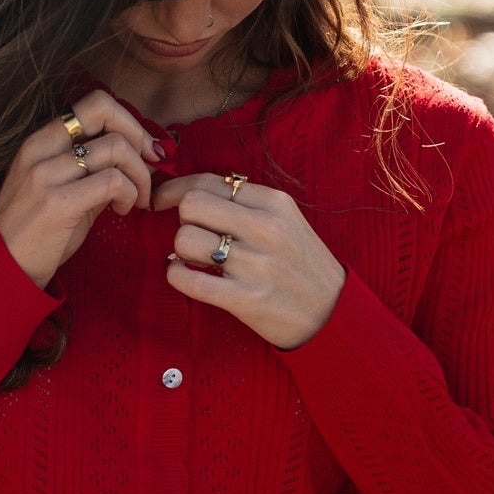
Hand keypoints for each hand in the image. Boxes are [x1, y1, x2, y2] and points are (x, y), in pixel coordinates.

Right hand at [0, 88, 164, 289]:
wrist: (4, 268)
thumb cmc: (37, 232)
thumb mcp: (61, 189)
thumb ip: (93, 169)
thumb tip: (140, 157)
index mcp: (40, 141)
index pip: (94, 104)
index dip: (128, 120)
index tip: (144, 148)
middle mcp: (40, 149)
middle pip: (105, 112)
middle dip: (139, 137)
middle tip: (150, 168)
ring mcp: (46, 174)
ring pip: (116, 148)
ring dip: (139, 175)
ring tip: (136, 200)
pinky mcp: (59, 202)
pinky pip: (113, 181)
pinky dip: (130, 194)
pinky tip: (123, 210)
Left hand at [152, 172, 346, 348]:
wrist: (332, 313)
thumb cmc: (300, 264)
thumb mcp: (285, 220)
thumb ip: (245, 203)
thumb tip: (191, 192)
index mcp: (274, 203)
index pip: (208, 181)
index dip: (174, 188)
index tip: (161, 199)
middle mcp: (265, 228)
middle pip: (191, 204)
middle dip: (182, 219)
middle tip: (194, 234)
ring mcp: (255, 265)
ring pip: (185, 239)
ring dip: (181, 250)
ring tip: (196, 259)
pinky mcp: (246, 299)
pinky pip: (187, 280)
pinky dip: (176, 275)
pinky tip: (184, 275)